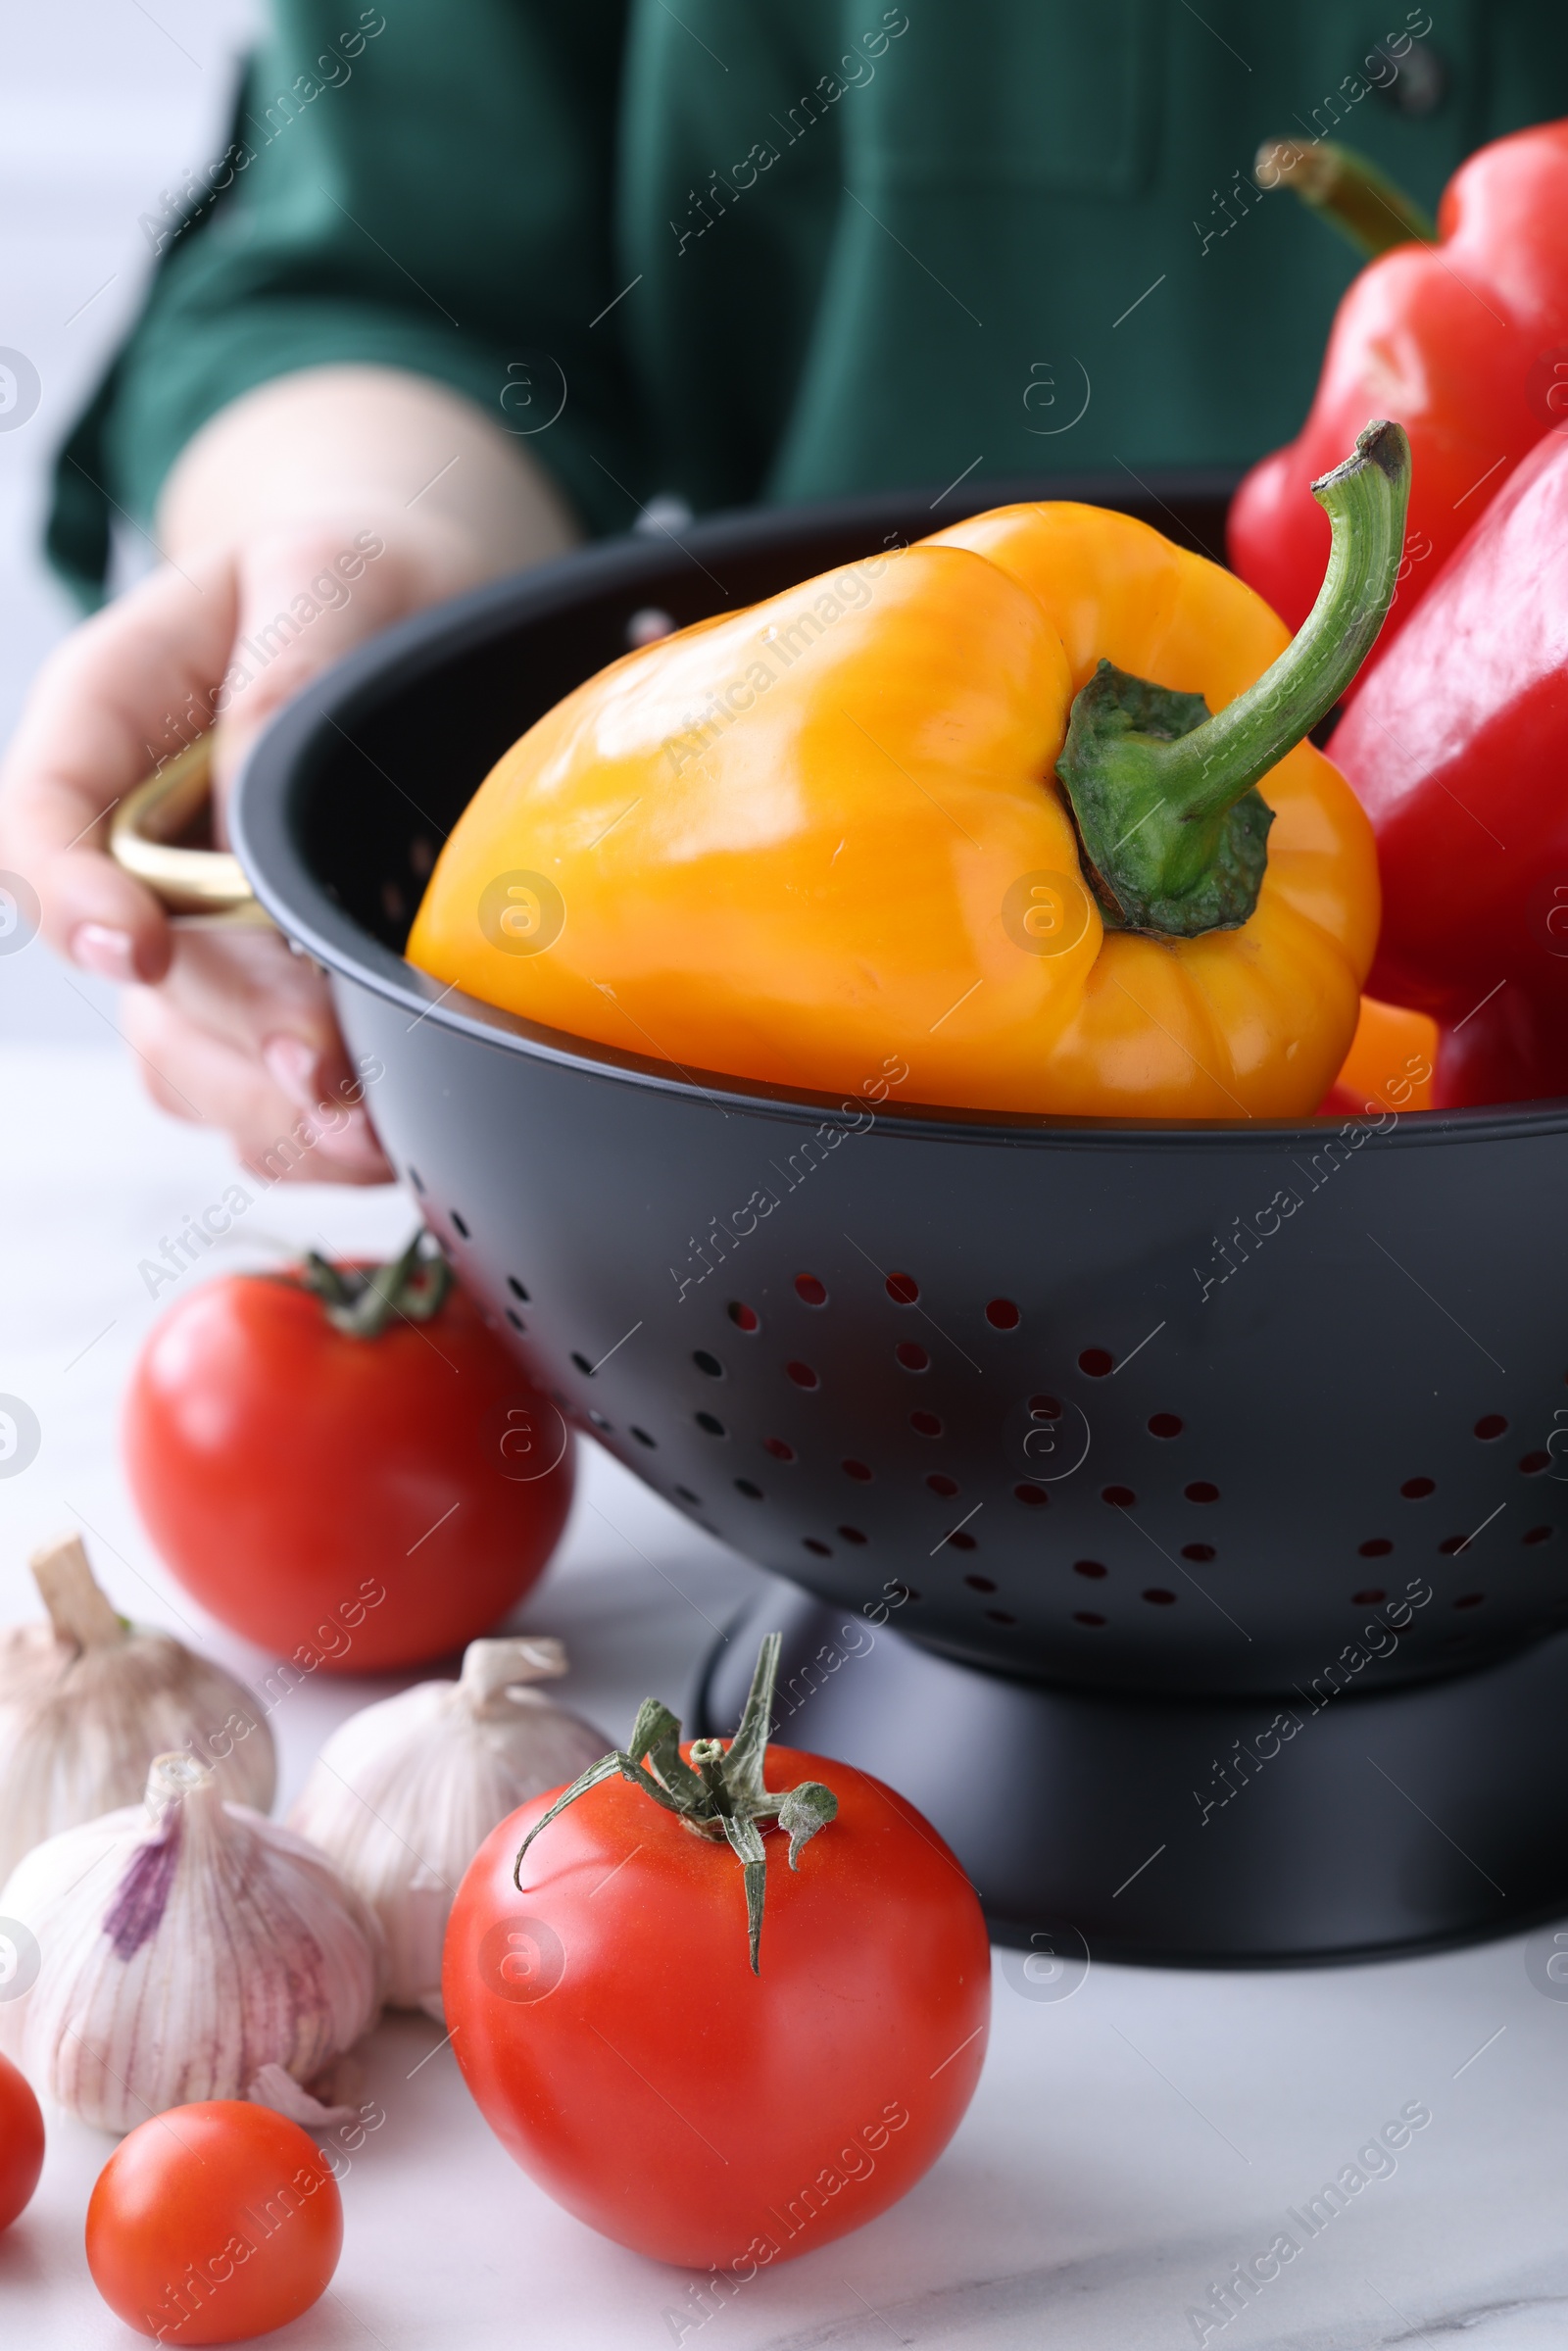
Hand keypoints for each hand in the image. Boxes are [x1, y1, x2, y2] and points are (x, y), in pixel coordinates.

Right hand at [0, 521, 457, 1179]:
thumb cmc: (352, 576)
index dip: (71, 897)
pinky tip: (380, 1141)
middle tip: (323, 1072)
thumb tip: (254, 798)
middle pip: (134, 975)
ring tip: (367, 1130)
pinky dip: (305, 1133)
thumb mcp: (327, 569)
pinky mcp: (254, 997)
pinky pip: (249, 1096)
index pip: (40, 821)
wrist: (405, 620)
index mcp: (107, 720)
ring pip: (185, 1058)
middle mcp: (127, 845)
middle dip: (230, 1029)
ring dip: (268, 1105)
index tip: (128, 947)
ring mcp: (187, 936)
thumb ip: (284, 668)